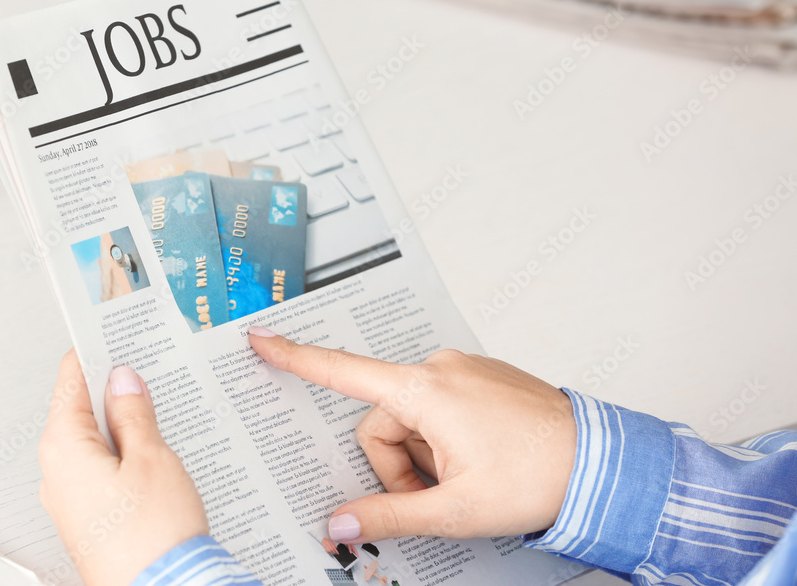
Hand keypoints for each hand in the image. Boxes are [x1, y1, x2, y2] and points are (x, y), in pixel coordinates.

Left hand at [38, 349, 207, 585]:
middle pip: (79, 412)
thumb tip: (123, 382)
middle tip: (143, 369)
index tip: (109, 335)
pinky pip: (101, 471)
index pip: (70, 383)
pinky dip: (123, 454)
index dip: (93, 355)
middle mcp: (57, 475)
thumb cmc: (152, 536)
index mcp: (64, 449)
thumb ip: (133, 413)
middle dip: (111, 390)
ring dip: (121, 424)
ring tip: (156, 410)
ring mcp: (72, 500)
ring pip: (93, 443)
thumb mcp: (151, 457)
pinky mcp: (90, 519)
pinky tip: (152, 453)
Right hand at [248, 329, 575, 543]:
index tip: (261, 340)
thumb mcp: (453, 509)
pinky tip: (476, 461)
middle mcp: (439, 369)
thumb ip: (387, 514)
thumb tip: (340, 522)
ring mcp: (461, 371)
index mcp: (424, 390)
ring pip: (411, 419)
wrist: (600, 462)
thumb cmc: (537, 476)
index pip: (342, 372)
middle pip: (381, 421)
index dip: (295, 359)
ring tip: (464, 480)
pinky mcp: (478, 379)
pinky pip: (438, 409)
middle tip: (437, 494)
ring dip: (424, 456)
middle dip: (398, 465)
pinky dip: (444, 440)